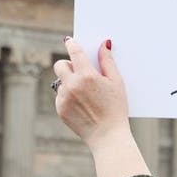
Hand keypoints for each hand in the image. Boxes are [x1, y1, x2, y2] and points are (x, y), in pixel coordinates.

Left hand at [54, 38, 148, 176]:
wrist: (107, 136)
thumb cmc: (116, 108)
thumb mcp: (116, 82)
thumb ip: (108, 61)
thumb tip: (104, 44)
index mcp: (87, 75)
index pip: (74, 52)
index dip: (72, 44)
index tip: (69, 41)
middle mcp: (72, 85)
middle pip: (60, 65)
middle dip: (67, 64)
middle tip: (78, 70)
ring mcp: (64, 98)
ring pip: (60, 82)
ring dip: (69, 83)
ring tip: (85, 94)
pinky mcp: (60, 109)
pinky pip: (60, 96)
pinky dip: (68, 97)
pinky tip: (82, 105)